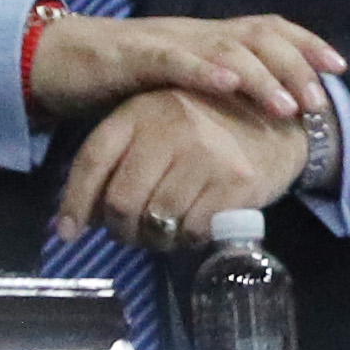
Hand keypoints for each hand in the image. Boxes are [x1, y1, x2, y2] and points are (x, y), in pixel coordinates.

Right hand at [28, 6, 342, 130]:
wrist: (58, 58)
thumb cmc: (121, 76)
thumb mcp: (178, 86)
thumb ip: (212, 96)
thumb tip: (255, 123)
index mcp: (209, 37)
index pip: (268, 30)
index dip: (306, 44)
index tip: (340, 67)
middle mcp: (196, 32)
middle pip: (258, 37)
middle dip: (295, 67)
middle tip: (320, 103)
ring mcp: (168, 41)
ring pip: (224, 48)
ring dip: (260, 76)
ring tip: (287, 104)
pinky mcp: (134, 55)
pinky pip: (174, 59)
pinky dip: (203, 70)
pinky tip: (227, 84)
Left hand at [53, 89, 309, 248]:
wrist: (281, 119)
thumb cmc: (208, 126)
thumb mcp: (159, 123)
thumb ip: (121, 157)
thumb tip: (80, 216)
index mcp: (142, 110)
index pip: (93, 160)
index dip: (75, 202)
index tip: (68, 232)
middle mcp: (171, 128)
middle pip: (122, 200)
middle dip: (119, 230)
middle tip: (128, 235)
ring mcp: (205, 155)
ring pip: (156, 221)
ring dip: (152, 239)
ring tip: (160, 233)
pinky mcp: (235, 182)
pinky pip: (192, 230)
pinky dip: (185, 239)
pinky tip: (190, 227)